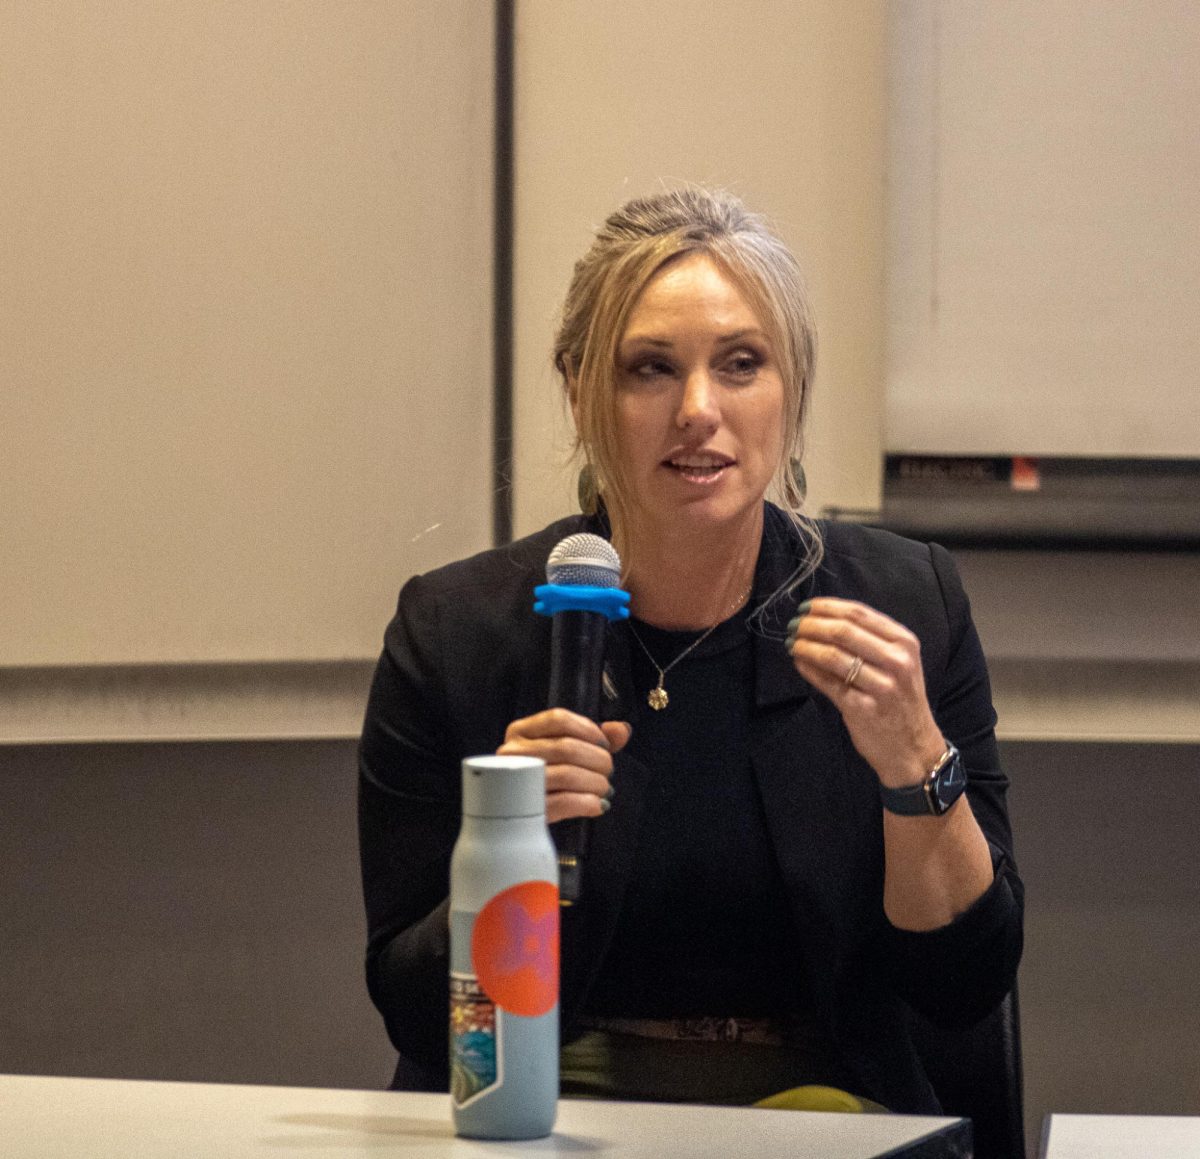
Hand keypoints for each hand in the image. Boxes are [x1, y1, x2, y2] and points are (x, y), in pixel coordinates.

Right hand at [497, 708, 631, 822]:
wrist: (516, 815)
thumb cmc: (543, 777)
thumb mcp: (563, 751)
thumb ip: (594, 737)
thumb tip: (621, 730)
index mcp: (520, 731)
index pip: (559, 719)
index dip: (589, 730)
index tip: (605, 745)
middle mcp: (512, 753)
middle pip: (567, 748)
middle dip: (599, 760)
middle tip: (608, 772)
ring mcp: (516, 782)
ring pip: (567, 775)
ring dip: (596, 783)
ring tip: (604, 790)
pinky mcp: (525, 811)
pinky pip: (563, 803)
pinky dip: (588, 803)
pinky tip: (598, 805)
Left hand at [786, 598, 945, 787]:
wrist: (914, 749)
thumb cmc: (901, 701)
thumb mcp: (898, 663)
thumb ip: (869, 640)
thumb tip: (822, 618)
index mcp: (905, 642)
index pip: (859, 613)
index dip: (826, 606)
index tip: (806, 606)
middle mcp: (897, 661)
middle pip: (843, 631)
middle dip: (811, 624)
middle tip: (793, 625)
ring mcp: (882, 686)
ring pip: (832, 655)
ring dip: (805, 646)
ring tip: (791, 643)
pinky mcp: (863, 708)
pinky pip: (827, 682)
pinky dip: (808, 669)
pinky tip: (799, 662)